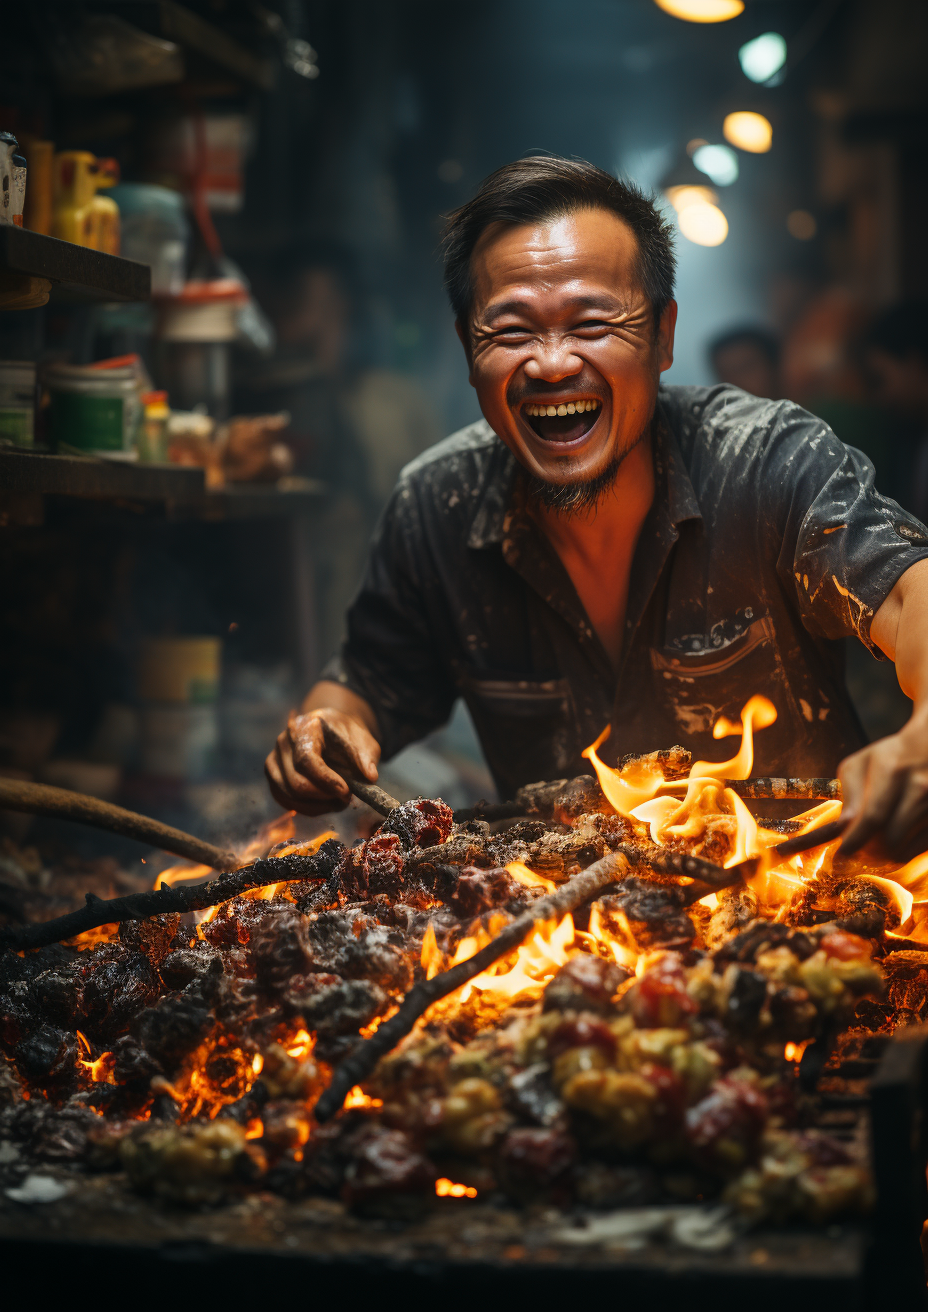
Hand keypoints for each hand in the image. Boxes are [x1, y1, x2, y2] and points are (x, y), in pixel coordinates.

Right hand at [265, 707, 380, 815]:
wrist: (329, 730)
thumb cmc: (346, 735)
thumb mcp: (362, 740)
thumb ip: (366, 757)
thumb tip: (370, 777)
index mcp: (305, 727)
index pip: (307, 759)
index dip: (326, 780)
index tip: (346, 792)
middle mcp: (284, 742)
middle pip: (296, 782)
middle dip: (324, 797)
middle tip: (347, 798)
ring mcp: (274, 760)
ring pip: (290, 796)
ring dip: (318, 806)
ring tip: (340, 801)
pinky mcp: (273, 776)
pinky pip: (286, 801)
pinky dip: (309, 809)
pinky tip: (327, 804)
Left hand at [838, 704, 927, 861]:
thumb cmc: (890, 758)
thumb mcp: (860, 765)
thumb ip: (849, 794)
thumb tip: (844, 827)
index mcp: (892, 770)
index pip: (872, 817)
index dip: (854, 841)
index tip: (841, 854)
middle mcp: (919, 788)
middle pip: (889, 839)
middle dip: (867, 851)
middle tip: (856, 850)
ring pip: (903, 850)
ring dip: (883, 855)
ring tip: (872, 844)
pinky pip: (917, 851)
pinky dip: (901, 852)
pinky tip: (893, 840)